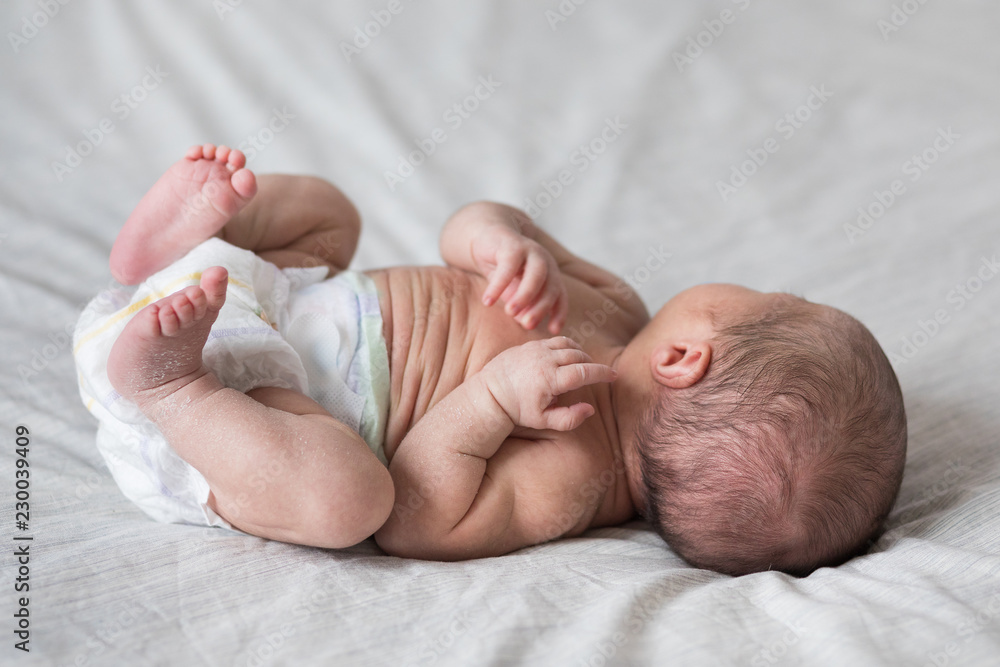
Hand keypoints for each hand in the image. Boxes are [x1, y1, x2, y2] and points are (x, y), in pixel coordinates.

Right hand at [471, 224, 568, 333]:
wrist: (486, 238)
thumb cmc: (503, 270)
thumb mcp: (514, 291)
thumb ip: (522, 305)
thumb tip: (525, 322)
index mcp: (550, 275)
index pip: (560, 296)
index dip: (559, 313)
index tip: (554, 330)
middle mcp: (545, 262)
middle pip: (551, 287)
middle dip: (540, 308)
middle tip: (527, 325)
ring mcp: (531, 252)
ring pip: (535, 275)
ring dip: (524, 296)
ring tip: (510, 312)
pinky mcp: (512, 245)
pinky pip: (507, 267)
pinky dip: (498, 286)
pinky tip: (488, 301)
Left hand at [481, 337, 616, 430]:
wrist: (490, 394)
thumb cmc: (517, 410)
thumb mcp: (543, 421)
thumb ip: (569, 419)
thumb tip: (590, 408)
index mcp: (549, 379)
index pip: (584, 372)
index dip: (603, 373)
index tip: (614, 375)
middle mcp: (544, 360)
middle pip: (579, 356)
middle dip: (593, 364)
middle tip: (599, 374)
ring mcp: (536, 349)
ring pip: (568, 344)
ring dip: (581, 353)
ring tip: (585, 365)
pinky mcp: (529, 344)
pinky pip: (555, 340)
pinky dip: (567, 346)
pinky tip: (568, 357)